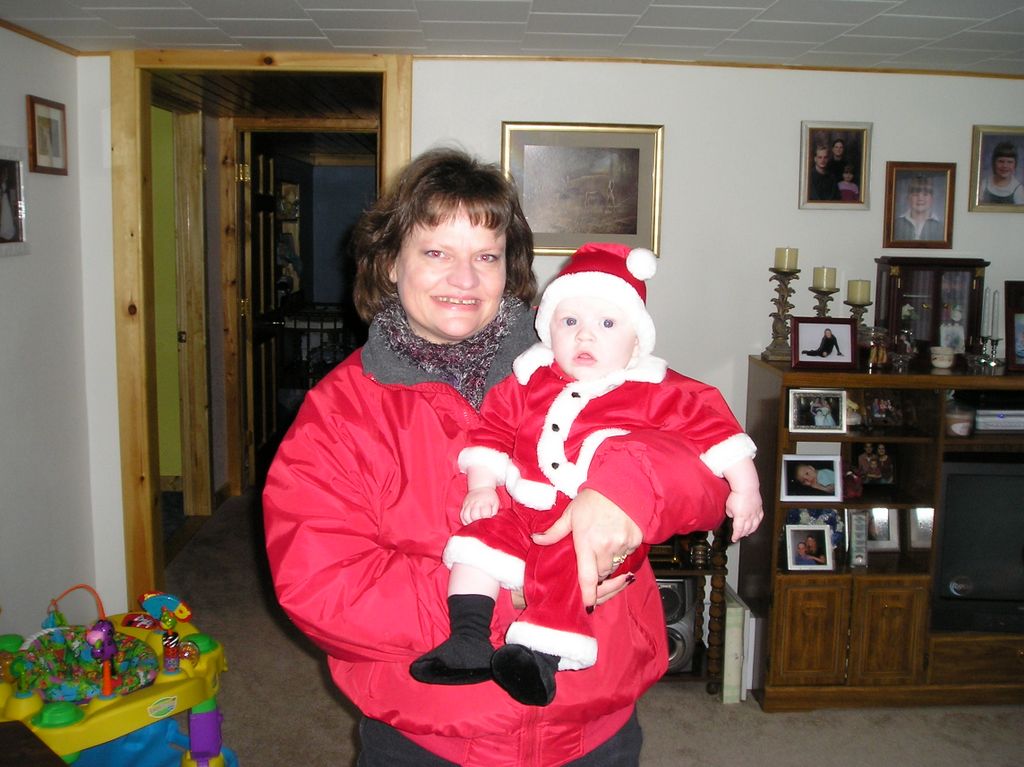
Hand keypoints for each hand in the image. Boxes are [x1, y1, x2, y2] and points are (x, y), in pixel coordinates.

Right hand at [461, 488, 498, 523]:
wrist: (480, 487)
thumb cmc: (490, 497)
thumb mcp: (495, 503)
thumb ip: (494, 512)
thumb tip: (491, 522)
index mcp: (485, 502)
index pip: (485, 514)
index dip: (486, 520)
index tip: (488, 522)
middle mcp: (476, 503)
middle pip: (474, 515)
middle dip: (477, 522)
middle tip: (481, 525)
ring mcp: (468, 504)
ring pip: (466, 516)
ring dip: (469, 522)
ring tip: (474, 526)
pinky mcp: (464, 505)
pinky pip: (462, 515)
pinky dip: (464, 521)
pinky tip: (468, 523)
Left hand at [532, 489, 642, 608]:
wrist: (622, 485)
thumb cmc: (594, 498)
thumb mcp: (570, 513)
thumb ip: (554, 531)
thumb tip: (536, 539)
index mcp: (586, 542)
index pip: (587, 576)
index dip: (588, 594)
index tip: (588, 605)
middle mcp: (605, 546)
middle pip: (602, 573)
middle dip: (597, 570)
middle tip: (593, 554)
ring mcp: (622, 544)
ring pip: (615, 565)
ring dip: (609, 561)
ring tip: (605, 541)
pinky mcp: (636, 541)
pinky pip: (627, 555)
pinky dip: (622, 551)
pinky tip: (617, 535)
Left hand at [725, 488, 763, 541]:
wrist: (746, 486)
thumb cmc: (736, 495)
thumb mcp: (728, 506)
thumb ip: (730, 513)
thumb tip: (732, 515)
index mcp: (741, 517)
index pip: (738, 530)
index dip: (736, 536)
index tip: (734, 539)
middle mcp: (749, 516)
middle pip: (747, 529)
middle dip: (742, 534)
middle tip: (740, 536)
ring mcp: (755, 512)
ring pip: (755, 525)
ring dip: (751, 530)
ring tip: (748, 532)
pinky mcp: (759, 508)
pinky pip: (760, 518)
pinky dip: (757, 522)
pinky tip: (756, 523)